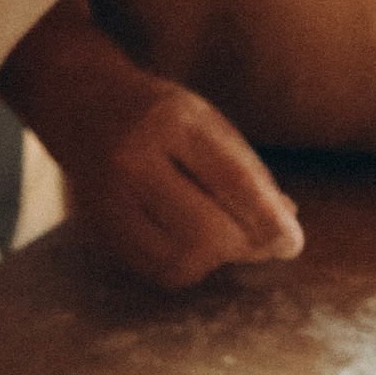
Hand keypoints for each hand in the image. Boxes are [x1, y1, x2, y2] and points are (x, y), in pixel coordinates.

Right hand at [67, 74, 305, 292]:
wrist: (83, 104)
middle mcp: (132, 158)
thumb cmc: (162, 116)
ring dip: (215, 261)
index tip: (292, 243)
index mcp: (171, 121)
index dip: (268, 220)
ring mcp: (108, 196)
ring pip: (177, 259)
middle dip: (243, 245)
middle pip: (202, 231)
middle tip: (264, 242)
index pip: (231, 181)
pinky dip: (188, 268)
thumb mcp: (209, 124)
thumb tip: (286, 228)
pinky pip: (154, 270)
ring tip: (228, 241)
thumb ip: (249, 173)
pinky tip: (197, 248)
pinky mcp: (99, 226)